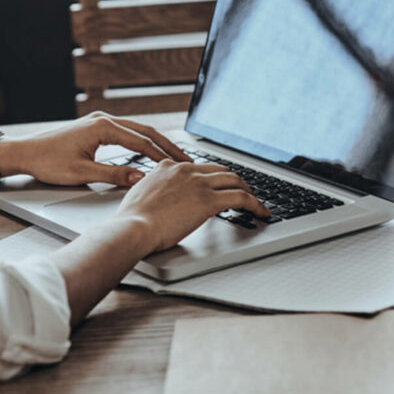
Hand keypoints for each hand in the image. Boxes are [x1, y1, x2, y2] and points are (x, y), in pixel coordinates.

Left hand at [0, 111, 190, 186]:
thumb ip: (114, 175)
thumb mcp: (82, 173)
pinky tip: (150, 152)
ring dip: (156, 143)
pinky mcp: (95, 128)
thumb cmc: (48, 162)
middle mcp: (103, 120)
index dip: (163, 155)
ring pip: (136, 130)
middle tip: (187, 159)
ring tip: (174, 156)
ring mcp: (99, 122)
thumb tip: (141, 177)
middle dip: (166, 146)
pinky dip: (142, 142)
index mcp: (102, 127)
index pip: (142, 142)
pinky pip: (126, 133)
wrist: (24, 153)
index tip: (180, 165)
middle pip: (144, 131)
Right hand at [116, 160, 270, 251]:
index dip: (213, 176)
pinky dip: (255, 204)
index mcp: (168, 166)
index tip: (219, 185)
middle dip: (234, 181)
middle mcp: (185, 170)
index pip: (199, 166)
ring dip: (249, 191)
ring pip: (235, 180)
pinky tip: (261, 212)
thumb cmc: (132, 219)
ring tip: (255, 203)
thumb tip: (160, 200)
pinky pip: (241, 198)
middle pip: (221, 170)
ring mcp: (198, 183)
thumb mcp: (140, 194)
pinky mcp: (208, 200)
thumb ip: (154, 190)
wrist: (133, 227)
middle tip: (242, 192)